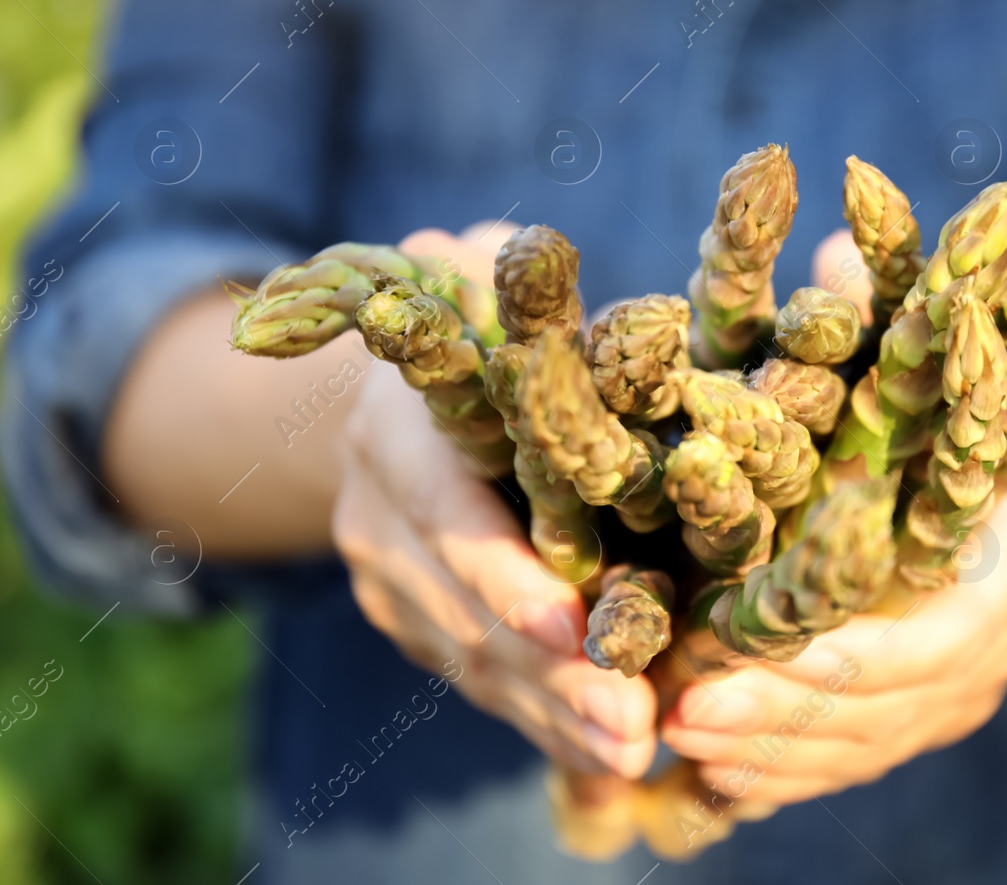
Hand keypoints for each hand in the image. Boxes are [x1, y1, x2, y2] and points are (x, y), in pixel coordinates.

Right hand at [331, 224, 656, 778]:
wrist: (380, 391)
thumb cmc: (471, 322)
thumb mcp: (481, 286)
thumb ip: (500, 283)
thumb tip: (508, 253)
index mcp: (399, 431)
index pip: (446, 515)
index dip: (507, 577)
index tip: (576, 629)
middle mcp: (374, 514)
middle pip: (461, 611)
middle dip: (548, 676)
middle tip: (631, 728)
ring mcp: (386, 579)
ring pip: (469, 662)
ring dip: (551, 716)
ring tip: (632, 752)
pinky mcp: (413, 619)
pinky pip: (475, 680)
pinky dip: (537, 719)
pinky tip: (601, 754)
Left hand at [659, 458, 1006, 813]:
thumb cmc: (995, 467)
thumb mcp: (969, 451)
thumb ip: (907, 457)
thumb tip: (805, 421)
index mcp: (995, 599)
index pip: (907, 651)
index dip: (821, 659)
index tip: (736, 649)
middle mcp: (979, 671)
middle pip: (869, 714)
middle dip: (769, 715)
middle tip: (684, 709)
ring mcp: (953, 709)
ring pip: (854, 751)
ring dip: (763, 752)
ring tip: (683, 736)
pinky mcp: (923, 727)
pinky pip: (852, 764)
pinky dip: (784, 772)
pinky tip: (719, 769)